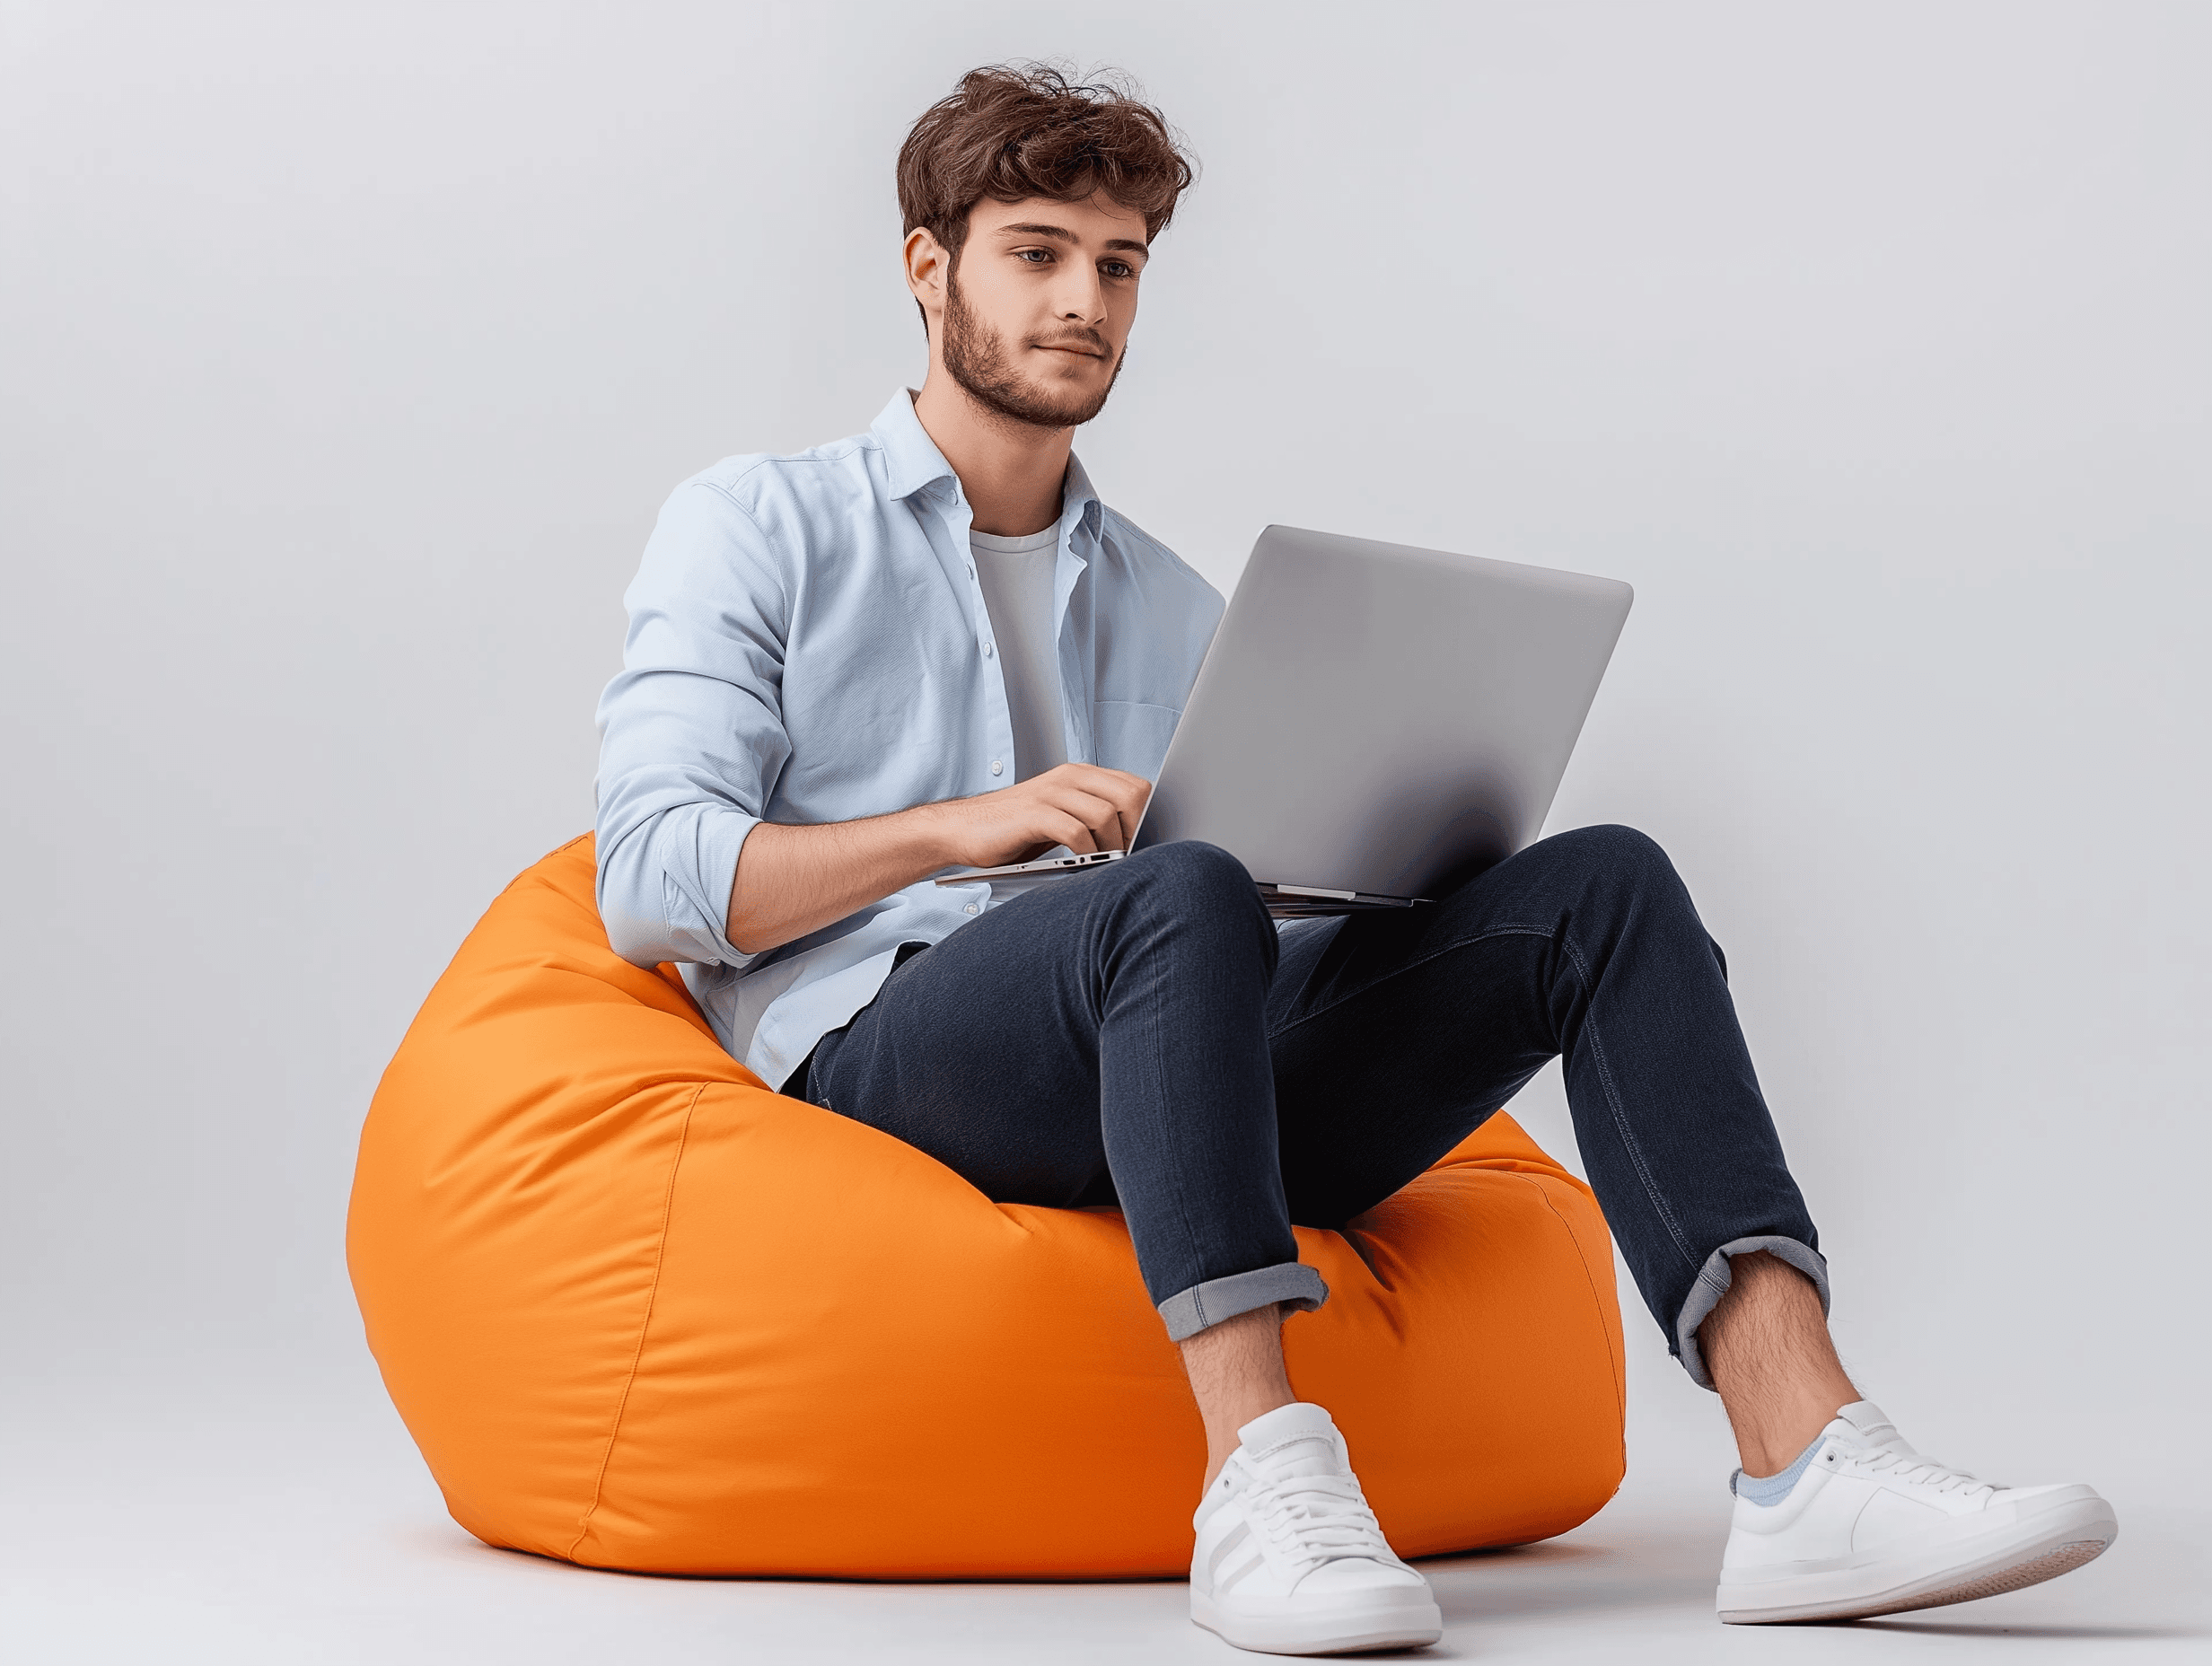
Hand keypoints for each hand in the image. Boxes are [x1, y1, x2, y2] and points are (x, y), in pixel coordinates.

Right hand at [926, 764, 1152, 868]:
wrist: (963, 829)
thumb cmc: (1015, 829)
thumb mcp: (1062, 816)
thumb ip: (1094, 817)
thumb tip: (1136, 840)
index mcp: (1080, 775)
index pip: (1135, 786)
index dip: (1146, 817)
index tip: (1141, 845)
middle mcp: (1069, 777)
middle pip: (1129, 796)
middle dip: (1135, 831)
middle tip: (1126, 856)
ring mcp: (1051, 793)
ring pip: (1105, 814)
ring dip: (1112, 846)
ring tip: (1104, 864)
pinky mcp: (1034, 813)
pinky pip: (1076, 831)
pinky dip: (1087, 853)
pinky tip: (1082, 865)